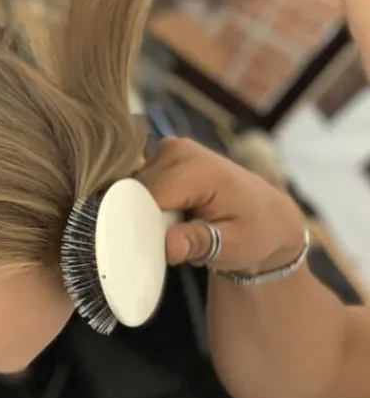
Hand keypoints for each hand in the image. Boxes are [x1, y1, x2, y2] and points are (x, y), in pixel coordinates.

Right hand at [136, 137, 307, 275]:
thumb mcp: (234, 247)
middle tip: (174, 240)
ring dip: (144, 213)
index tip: (157, 248)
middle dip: (144, 220)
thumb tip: (169, 246)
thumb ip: (201, 242)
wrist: (268, 216)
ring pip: (131, 190)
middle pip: (134, 192)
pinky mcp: (160, 154)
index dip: (144, 226)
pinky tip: (171, 214)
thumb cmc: (254, 233)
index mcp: (198, 169)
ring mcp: (167, 149)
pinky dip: (146, 204)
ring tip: (176, 226)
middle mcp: (177, 149)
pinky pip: (136, 185)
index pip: (146, 198)